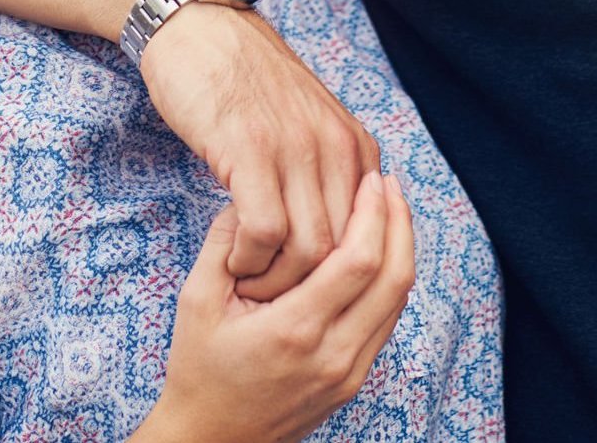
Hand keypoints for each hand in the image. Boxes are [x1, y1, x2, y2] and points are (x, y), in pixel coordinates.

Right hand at [137, 172, 416, 442]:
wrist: (211, 440)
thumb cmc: (198, 370)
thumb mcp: (196, 302)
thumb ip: (222, 244)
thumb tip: (248, 194)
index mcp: (294, 331)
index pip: (358, 262)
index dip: (374, 214)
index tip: (370, 180)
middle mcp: (332, 355)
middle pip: (394, 279)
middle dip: (399, 223)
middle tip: (387, 183)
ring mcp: (348, 373)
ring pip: (397, 301)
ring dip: (400, 250)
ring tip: (388, 210)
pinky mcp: (353, 381)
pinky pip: (385, 322)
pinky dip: (388, 281)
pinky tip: (375, 252)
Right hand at [139, 2, 382, 300]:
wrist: (200, 27)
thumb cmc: (242, 84)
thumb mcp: (305, 122)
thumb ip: (327, 169)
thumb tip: (336, 235)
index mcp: (356, 146)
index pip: (371, 238)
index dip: (337, 276)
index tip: (305, 289)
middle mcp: (338, 147)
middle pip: (345, 253)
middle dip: (308, 289)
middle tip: (274, 298)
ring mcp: (297, 148)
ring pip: (310, 250)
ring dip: (276, 282)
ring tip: (248, 281)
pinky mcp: (251, 150)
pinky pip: (265, 230)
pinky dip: (248, 259)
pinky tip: (231, 257)